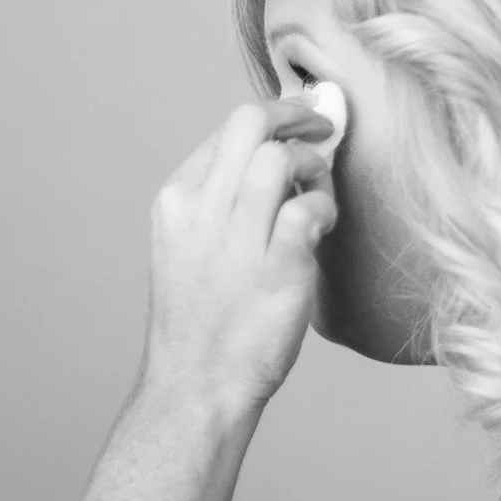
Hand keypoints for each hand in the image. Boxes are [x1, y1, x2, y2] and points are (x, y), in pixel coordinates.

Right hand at [142, 100, 339, 414]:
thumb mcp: (191, 248)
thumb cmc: (202, 323)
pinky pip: (309, 206)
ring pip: (281, 157)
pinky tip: (323, 227)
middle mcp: (200, 211)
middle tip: (324, 126)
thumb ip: (223, 202)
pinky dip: (325, 206)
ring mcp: (236, 239)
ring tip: (320, 191)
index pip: (227, 131)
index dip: (272, 121)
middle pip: (250, 123)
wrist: (197, 386)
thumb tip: (278, 159)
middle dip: (297, 114)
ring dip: (314, 164)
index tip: (299, 128)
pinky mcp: (276, 267)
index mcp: (176, 201)